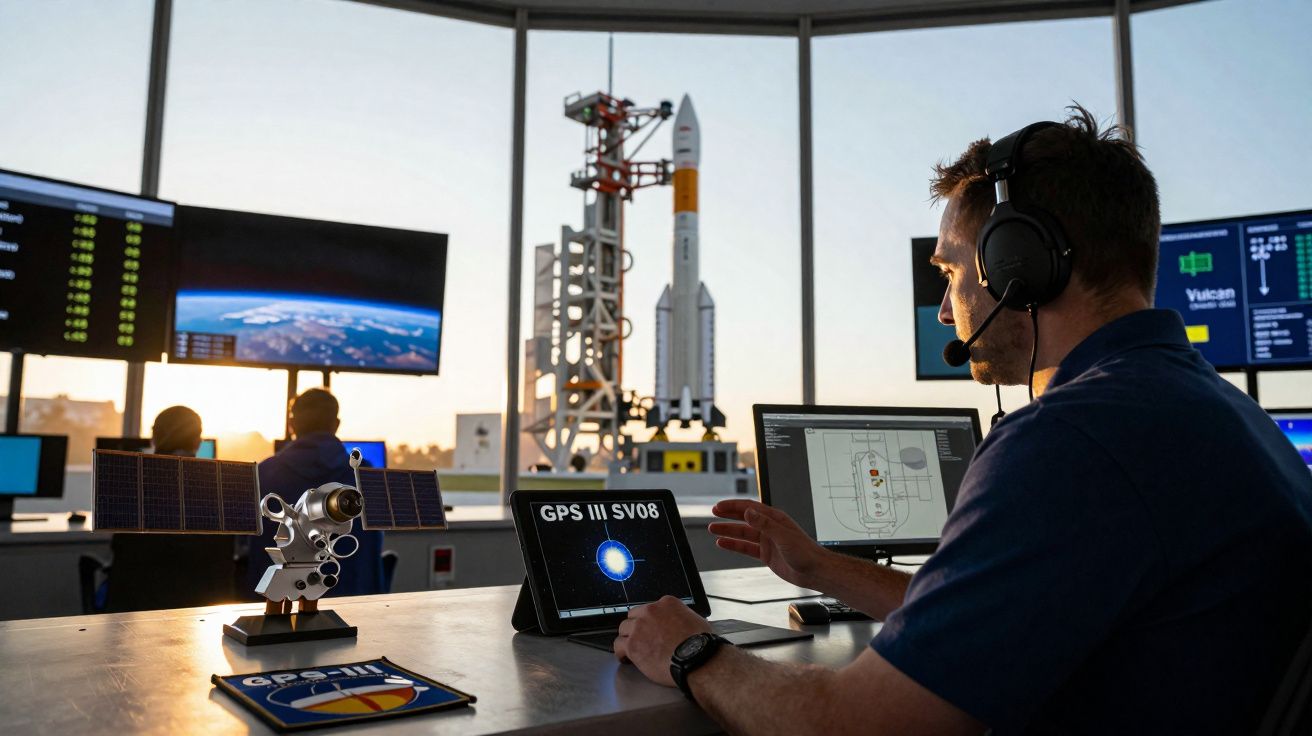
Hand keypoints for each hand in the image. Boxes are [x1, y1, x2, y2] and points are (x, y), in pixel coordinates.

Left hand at [613, 596, 711, 686]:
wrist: (695, 658)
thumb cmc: (700, 643)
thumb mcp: (695, 620)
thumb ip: (682, 617)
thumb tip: (681, 624)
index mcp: (666, 604)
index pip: (650, 609)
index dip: (649, 621)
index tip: (651, 629)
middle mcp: (650, 612)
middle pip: (633, 617)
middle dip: (636, 628)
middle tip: (640, 639)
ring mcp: (639, 628)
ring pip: (623, 630)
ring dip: (627, 639)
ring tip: (632, 649)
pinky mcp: (632, 645)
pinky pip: (618, 645)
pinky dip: (621, 652)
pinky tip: (625, 658)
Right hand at [709, 500, 829, 589]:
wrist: (814, 571)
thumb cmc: (805, 552)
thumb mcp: (783, 536)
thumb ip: (765, 524)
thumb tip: (748, 512)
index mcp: (775, 519)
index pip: (750, 508)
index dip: (733, 506)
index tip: (719, 507)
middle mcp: (770, 528)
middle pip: (744, 518)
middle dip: (728, 515)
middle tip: (713, 512)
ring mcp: (767, 541)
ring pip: (743, 533)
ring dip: (728, 531)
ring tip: (712, 529)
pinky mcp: (766, 554)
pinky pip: (746, 547)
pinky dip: (734, 545)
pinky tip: (723, 543)